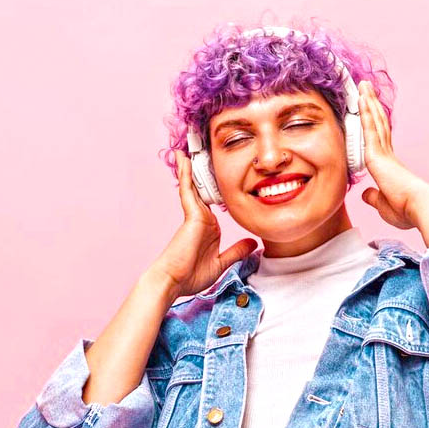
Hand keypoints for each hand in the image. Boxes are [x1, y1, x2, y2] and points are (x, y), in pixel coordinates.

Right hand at [150, 150, 257, 297]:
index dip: (218, 187)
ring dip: (192, 166)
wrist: (174, 282)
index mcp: (208, 228)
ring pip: (195, 185)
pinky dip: (186, 174)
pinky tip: (184, 158)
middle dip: (204, 171)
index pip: (215, 202)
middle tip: (204, 150)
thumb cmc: (192, 276)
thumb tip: (253, 243)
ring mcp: (195, 215)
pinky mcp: (191, 215)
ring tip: (190, 145)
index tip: (222, 174)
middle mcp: (201, 218)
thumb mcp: (221, 263)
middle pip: (204, 188)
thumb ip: (236, 251)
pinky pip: (189, 189)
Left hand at [357, 80, 428, 229]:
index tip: (370, 112)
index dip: (374, 124)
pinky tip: (361, 99)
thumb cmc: (406, 210)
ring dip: (368, 102)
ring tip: (363, 85)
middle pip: (378, 124)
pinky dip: (365, 113)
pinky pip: (369, 129)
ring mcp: (384, 153)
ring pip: (374, 121)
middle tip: (367, 89)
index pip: (379, 140)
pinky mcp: (378, 154)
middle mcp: (388, 155)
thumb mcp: (384, 205)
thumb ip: (374, 197)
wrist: (419, 207)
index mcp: (389, 166)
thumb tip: (366, 194)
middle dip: (371, 106)